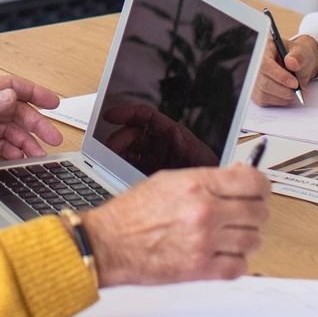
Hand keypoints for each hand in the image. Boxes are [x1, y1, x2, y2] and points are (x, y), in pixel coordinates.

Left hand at [0, 76, 63, 167]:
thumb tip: (10, 95)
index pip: (12, 87)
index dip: (35, 93)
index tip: (55, 103)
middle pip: (14, 111)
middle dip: (35, 125)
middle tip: (52, 140)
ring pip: (6, 130)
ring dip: (23, 141)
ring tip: (36, 156)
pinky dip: (7, 149)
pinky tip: (17, 157)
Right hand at [79, 164, 270, 284]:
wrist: (108, 243)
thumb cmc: (133, 213)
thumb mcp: (169, 180)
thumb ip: (207, 179)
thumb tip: (239, 177)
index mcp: (198, 185)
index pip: (254, 182)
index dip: (261, 186)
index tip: (258, 190)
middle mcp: (205, 212)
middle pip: (259, 212)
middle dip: (254, 212)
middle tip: (243, 213)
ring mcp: (205, 242)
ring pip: (253, 240)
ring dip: (245, 238)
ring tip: (229, 235)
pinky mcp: (201, 269)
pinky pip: (239, 266)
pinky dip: (236, 262)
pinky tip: (223, 254)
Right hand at [94, 102, 219, 170]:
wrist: (208, 203)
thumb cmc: (208, 177)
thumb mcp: (200, 160)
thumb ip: (185, 145)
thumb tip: (176, 133)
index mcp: (173, 134)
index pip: (147, 117)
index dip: (128, 112)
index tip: (111, 115)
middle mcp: (162, 144)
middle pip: (135, 133)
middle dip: (120, 136)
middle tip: (108, 147)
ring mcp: (155, 159)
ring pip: (130, 148)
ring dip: (118, 150)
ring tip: (109, 159)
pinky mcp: (150, 173)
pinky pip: (130, 163)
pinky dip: (121, 164)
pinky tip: (114, 168)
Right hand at [251, 33, 317, 105]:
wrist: (299, 67)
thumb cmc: (299, 58)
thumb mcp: (303, 53)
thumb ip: (299, 56)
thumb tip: (291, 62)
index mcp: (266, 49)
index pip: (265, 64)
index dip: (279, 76)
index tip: (295, 83)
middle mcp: (256, 64)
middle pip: (263, 82)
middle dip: (284, 90)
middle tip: (299, 91)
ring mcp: (254, 78)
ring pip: (263, 94)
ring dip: (283, 97)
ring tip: (296, 93)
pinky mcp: (256, 91)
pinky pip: (264, 101)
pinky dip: (279, 101)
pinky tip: (288, 95)